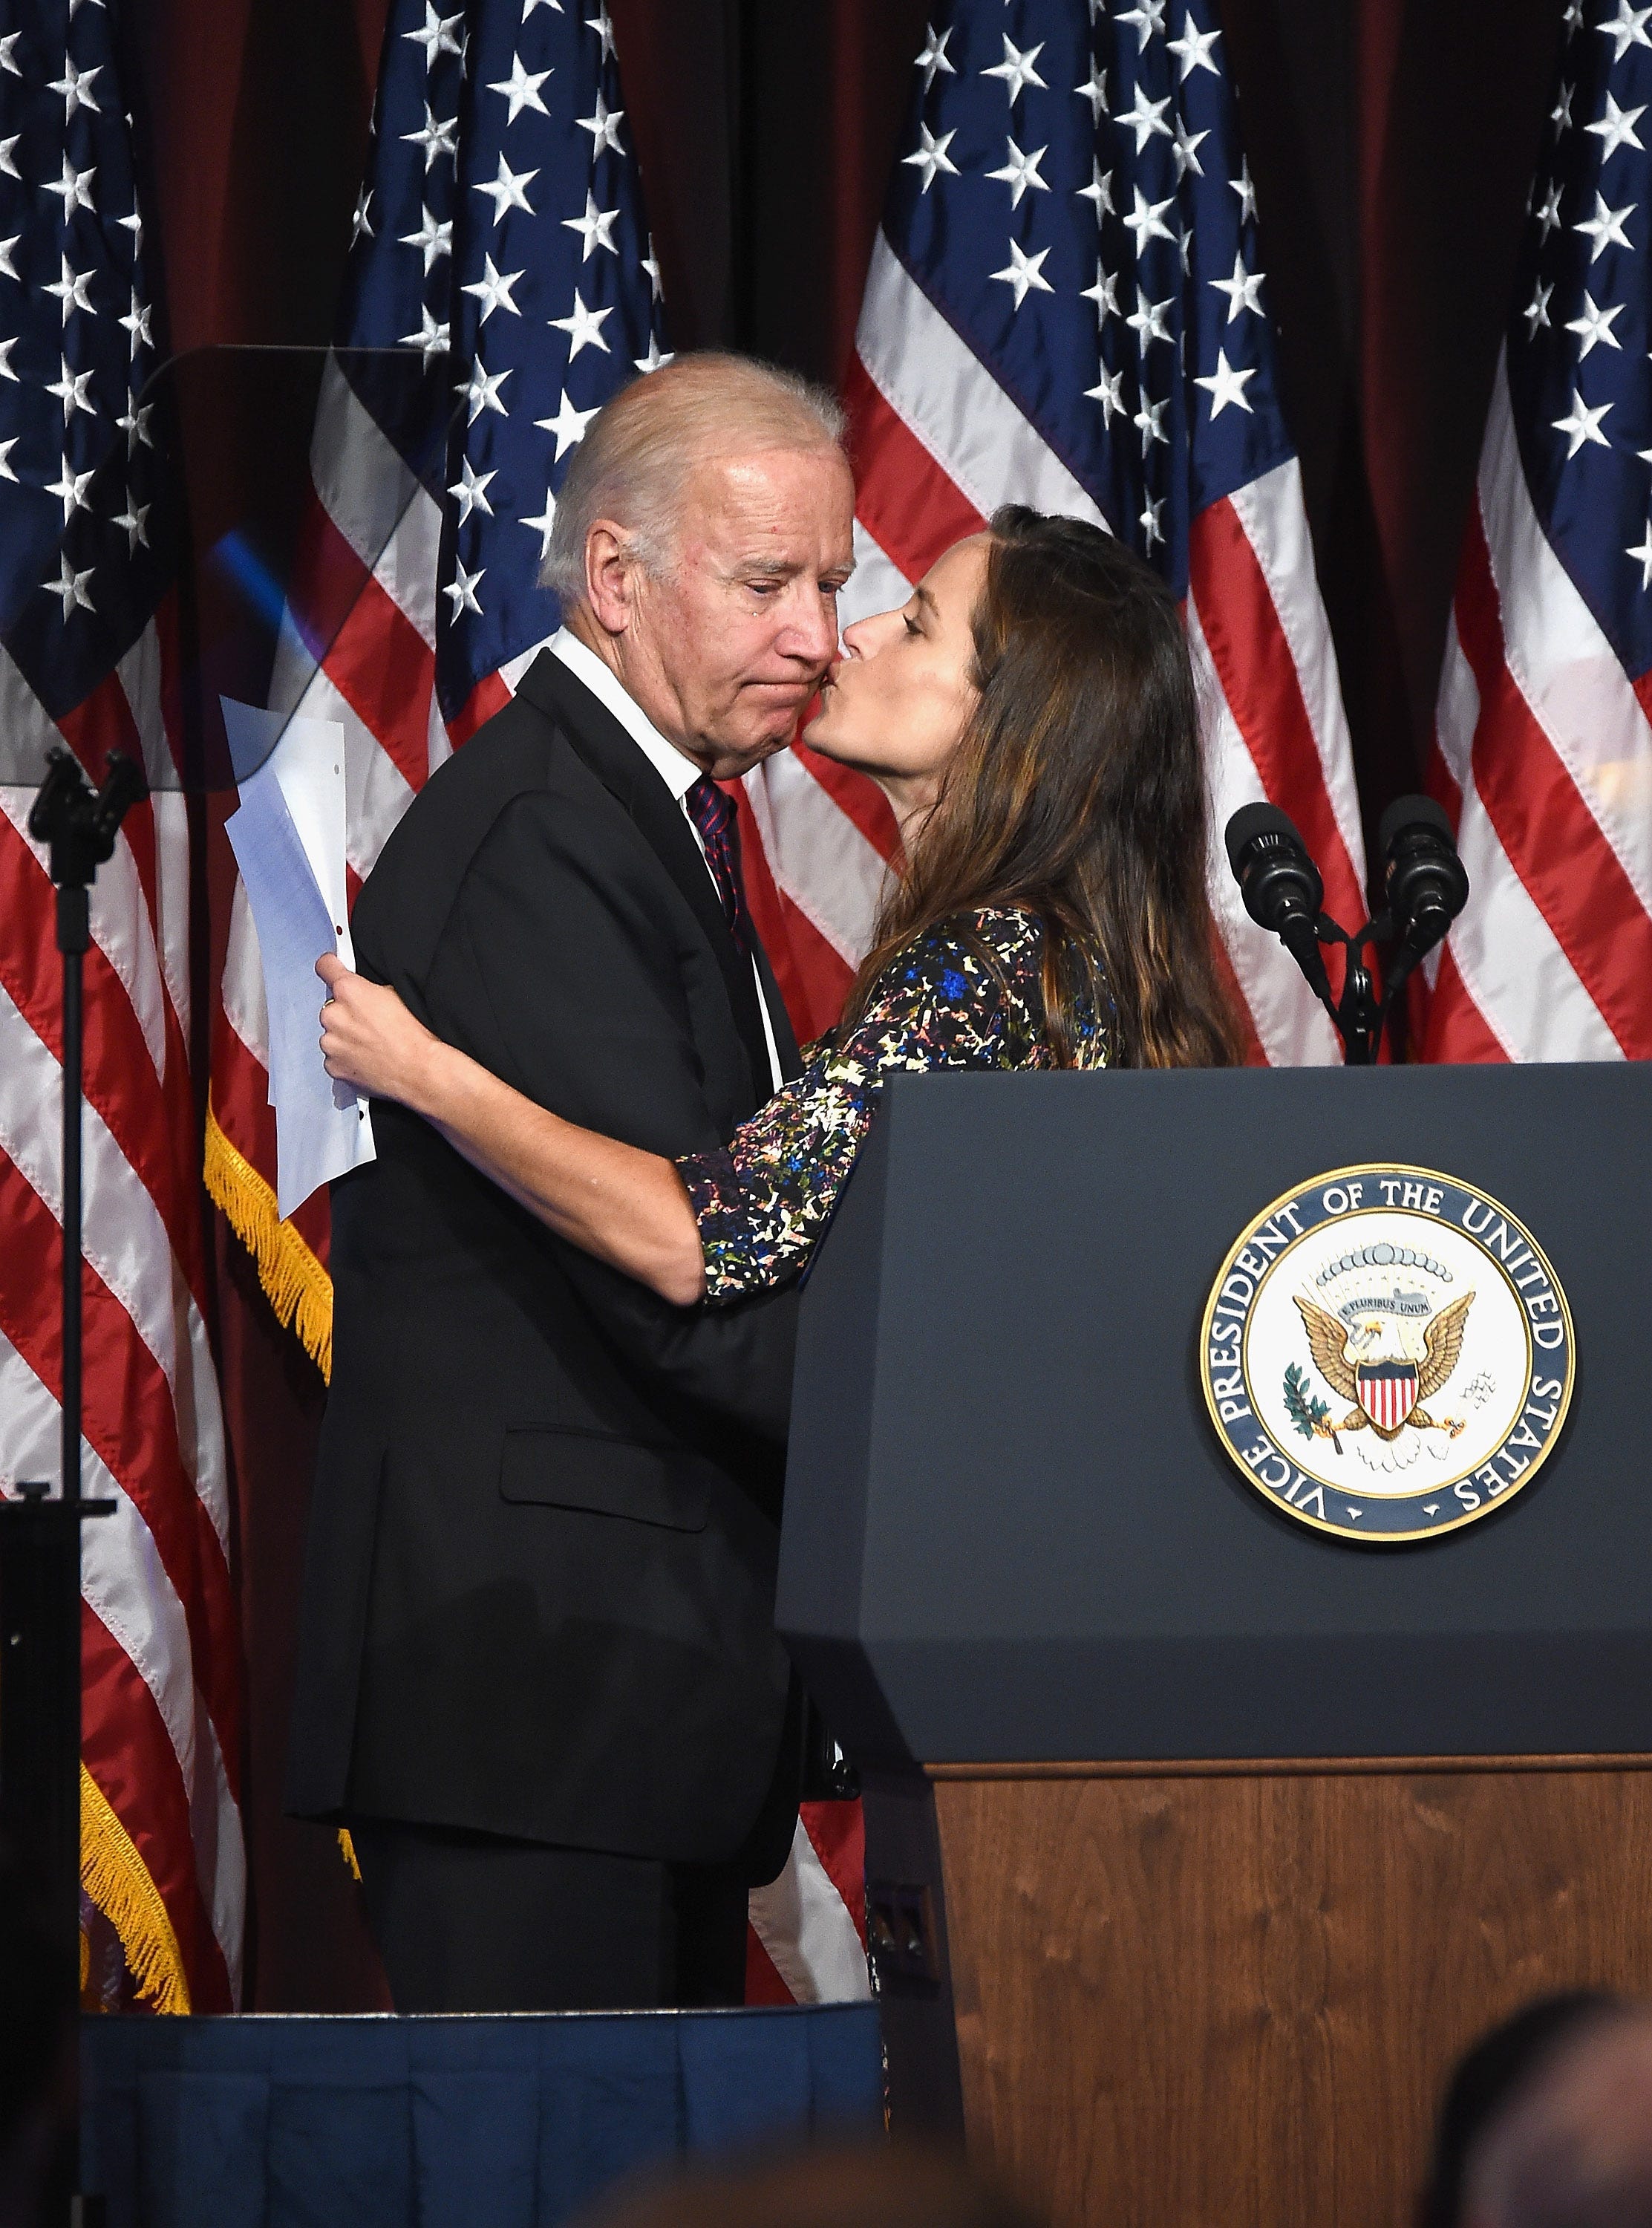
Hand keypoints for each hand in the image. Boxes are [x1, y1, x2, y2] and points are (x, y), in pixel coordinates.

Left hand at [317, 953, 438, 1111]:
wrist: (419, 1071)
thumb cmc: (415, 1035)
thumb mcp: (398, 995)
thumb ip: (371, 990)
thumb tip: (366, 991)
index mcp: (349, 990)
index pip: (325, 966)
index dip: (331, 967)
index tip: (332, 970)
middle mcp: (333, 1015)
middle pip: (332, 1007)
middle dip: (346, 1013)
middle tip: (370, 1023)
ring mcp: (330, 1043)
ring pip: (333, 1034)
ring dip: (346, 1037)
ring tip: (372, 1046)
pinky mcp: (333, 1066)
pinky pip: (335, 1057)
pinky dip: (347, 1058)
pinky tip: (368, 1060)